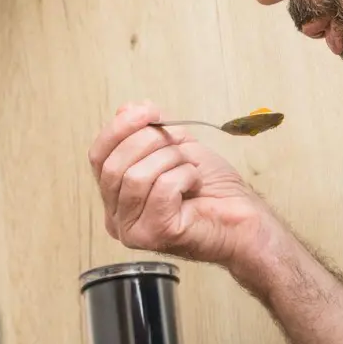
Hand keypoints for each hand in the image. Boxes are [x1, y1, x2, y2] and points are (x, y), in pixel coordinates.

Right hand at [88, 101, 270, 266]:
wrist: (245, 219)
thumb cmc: (214, 191)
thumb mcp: (177, 148)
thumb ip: (149, 129)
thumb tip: (127, 108)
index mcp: (117, 196)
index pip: (98, 156)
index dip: (119, 128)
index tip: (147, 111)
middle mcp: (118, 217)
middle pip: (112, 166)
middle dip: (148, 142)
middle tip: (177, 143)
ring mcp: (133, 230)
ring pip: (135, 177)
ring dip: (170, 161)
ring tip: (189, 168)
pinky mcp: (155, 235)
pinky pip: (161, 189)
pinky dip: (184, 177)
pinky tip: (195, 184)